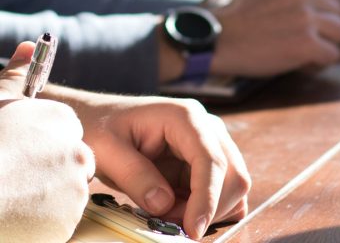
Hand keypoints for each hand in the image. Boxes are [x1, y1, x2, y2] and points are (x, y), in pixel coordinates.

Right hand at [0, 42, 93, 242]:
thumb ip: (16, 76)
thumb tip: (31, 45)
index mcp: (59, 120)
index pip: (64, 135)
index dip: (38, 150)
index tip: (17, 158)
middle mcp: (75, 148)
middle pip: (69, 164)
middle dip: (46, 175)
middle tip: (14, 183)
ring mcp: (75, 184)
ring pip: (65, 194)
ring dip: (43, 201)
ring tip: (11, 200)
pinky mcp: (69, 217)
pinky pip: (59, 221)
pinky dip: (42, 224)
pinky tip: (17, 220)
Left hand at [67, 93, 250, 240]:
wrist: (99, 118)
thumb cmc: (100, 127)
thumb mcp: (106, 150)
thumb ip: (135, 176)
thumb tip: (164, 205)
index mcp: (185, 117)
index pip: (211, 159)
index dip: (207, 198)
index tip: (193, 231)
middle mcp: (206, 126)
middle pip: (232, 173)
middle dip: (209, 208)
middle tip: (172, 226)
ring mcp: (209, 143)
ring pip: (233, 184)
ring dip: (208, 210)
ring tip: (169, 215)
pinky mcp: (205, 160)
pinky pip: (222, 190)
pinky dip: (207, 208)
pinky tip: (179, 210)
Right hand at [210, 0, 339, 76]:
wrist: (216, 41)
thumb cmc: (238, 18)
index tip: (317, 7)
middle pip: (339, 7)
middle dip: (329, 23)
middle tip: (310, 37)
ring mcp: (305, 18)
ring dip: (328, 43)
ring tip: (306, 50)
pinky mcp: (305, 43)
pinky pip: (332, 54)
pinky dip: (320, 62)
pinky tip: (302, 63)